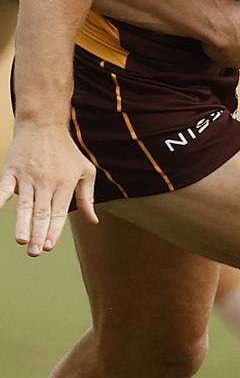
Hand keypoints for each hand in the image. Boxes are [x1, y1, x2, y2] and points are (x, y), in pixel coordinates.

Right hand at [0, 122, 97, 255]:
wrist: (44, 125)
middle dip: (38, 234)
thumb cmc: (66, 151)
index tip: (49, 247)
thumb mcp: (84, 170)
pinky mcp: (12, 170)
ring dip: (23, 223)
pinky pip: (4, 187)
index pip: (58, 213)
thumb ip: (87, 197)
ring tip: (22, 240)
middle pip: (42, 212)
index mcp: (64, 184)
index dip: (54, 230)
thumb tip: (94, 220)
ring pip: (25, 204)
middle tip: (35, 252)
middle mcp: (47, 182)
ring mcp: (28, 176)